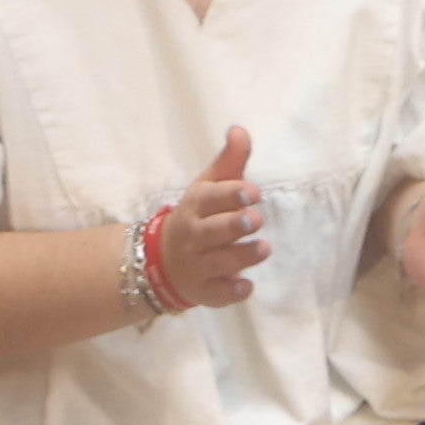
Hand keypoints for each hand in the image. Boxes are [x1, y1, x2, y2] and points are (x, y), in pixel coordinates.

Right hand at [155, 124, 268, 311]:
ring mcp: (196, 266)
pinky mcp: (203, 291)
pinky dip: (230, 293)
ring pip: (219, 262)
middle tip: (255, 219)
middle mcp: (193, 237)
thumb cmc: (200, 215)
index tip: (253, 192)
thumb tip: (240, 129)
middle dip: (233, 225)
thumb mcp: (210, 187)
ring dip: (241, 256)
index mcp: (196, 207)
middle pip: (213, 231)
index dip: (231, 194)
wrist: (159, 260)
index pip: (211, 198)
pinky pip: (216, 294)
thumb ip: (230, 161)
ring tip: (264, 248)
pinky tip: (246, 287)